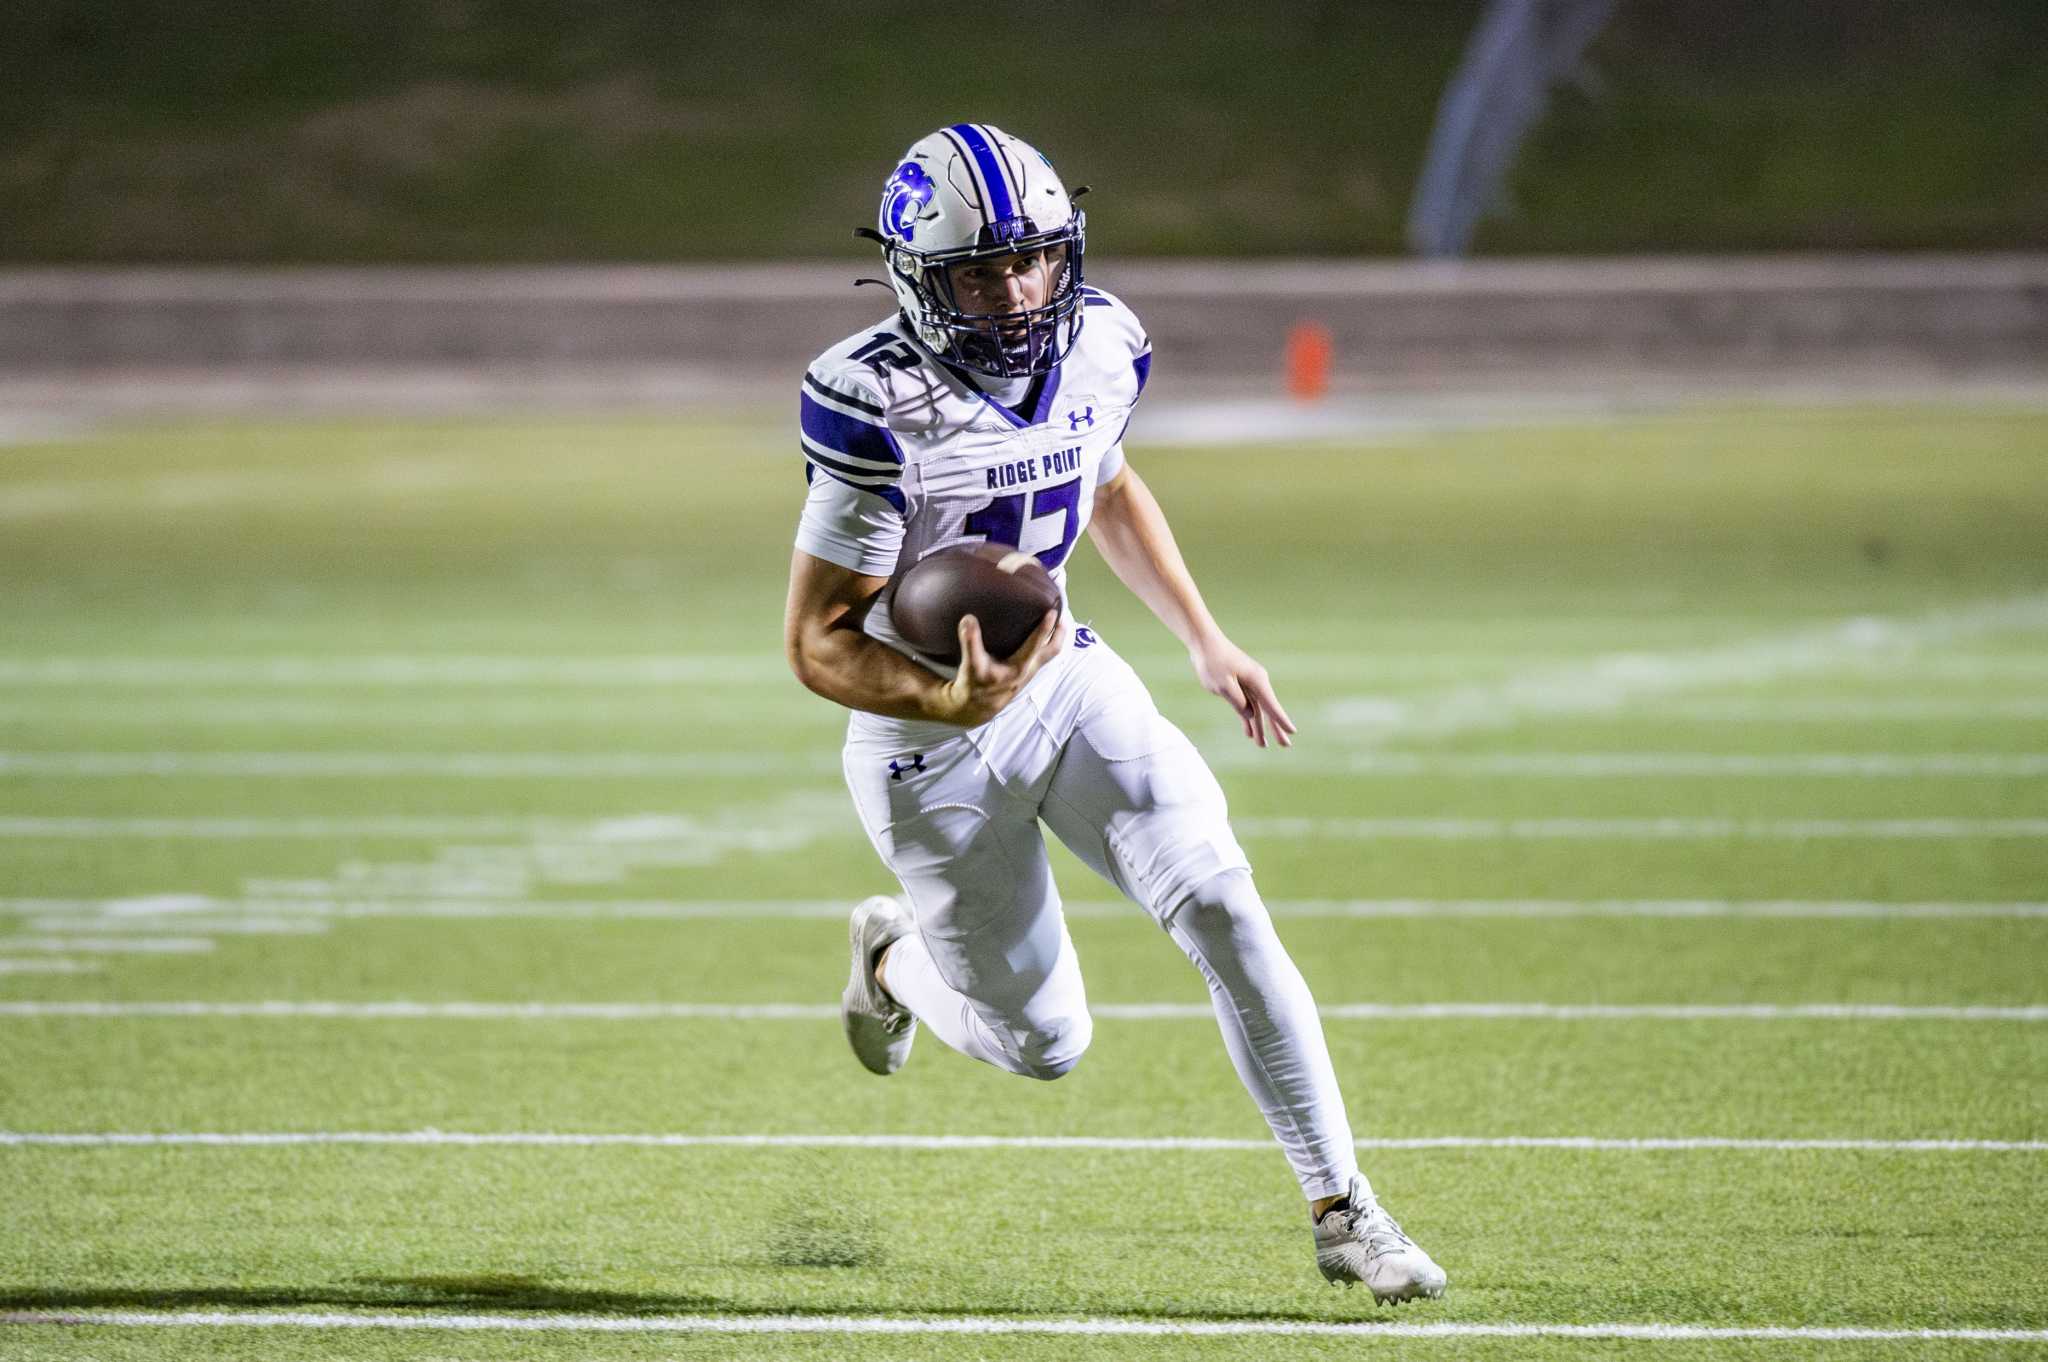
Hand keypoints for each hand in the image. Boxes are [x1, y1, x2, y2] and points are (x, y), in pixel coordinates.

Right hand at [928, 609, 1063, 726]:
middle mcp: (1028, 670)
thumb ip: (970, 641)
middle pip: (1053, 650)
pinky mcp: (1025, 671)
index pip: (1036, 645)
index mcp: (1018, 668)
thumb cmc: (974, 685)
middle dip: (1060, 632)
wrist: (976, 707)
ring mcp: (1029, 671)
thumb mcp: (970, 665)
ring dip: (1056, 636)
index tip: (1052, 611)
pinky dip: (1047, 642)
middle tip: (1063, 611)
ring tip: (1058, 618)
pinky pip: (1043, 654)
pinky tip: (1042, 632)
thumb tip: (969, 618)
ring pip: (1050, 653)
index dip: (1044, 628)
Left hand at [1191, 635, 1295, 747]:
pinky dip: (1246, 718)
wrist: (1204, 642)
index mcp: (1257, 681)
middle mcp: (1256, 682)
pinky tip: (1248, 732)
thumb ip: (1238, 702)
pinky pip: (1246, 705)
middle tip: (1286, 745)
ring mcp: (1248, 683)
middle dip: (1275, 728)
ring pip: (1256, 709)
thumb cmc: (1213, 661)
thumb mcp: (1223, 685)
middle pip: (1268, 709)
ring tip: (1262, 745)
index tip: (1292, 732)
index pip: (1272, 705)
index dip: (1281, 720)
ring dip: (1258, 727)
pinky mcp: (1238, 684)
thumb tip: (1250, 715)